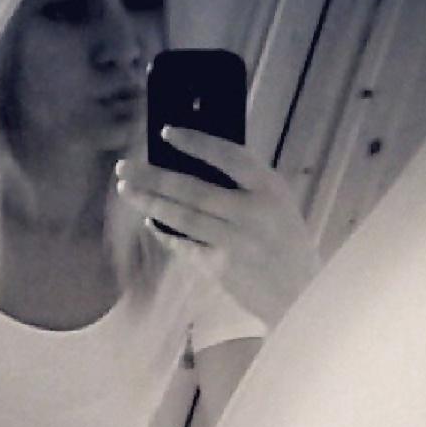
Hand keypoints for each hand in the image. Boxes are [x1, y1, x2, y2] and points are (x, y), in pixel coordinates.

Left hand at [116, 126, 320, 327]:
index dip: (195, 142)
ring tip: (126, 190)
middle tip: (123, 167)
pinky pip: (184, 245)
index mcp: (270, 189)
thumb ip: (246, 186)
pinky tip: (150, 222)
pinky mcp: (221, 268)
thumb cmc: (286, 244)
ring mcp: (234, 242)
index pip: (228, 155)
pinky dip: (165, 233)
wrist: (302, 294)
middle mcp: (252, 213)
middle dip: (152, 177)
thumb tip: (194, 165)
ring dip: (150, 202)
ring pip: (182, 217)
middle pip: (192, 189)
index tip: (166, 132)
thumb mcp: (278, 205)